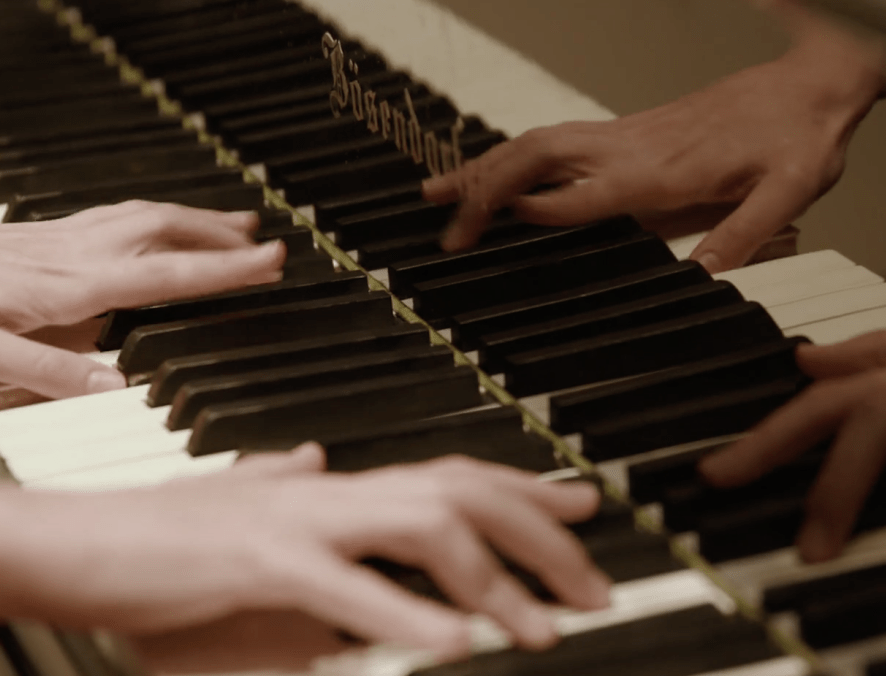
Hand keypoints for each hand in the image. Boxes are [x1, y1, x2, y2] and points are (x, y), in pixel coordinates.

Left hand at [0, 201, 284, 398]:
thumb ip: (53, 375)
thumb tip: (122, 389)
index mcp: (69, 288)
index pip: (167, 275)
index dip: (226, 269)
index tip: (272, 260)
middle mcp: (73, 254)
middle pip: (165, 230)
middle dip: (222, 234)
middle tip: (267, 243)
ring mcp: (59, 240)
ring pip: (144, 215)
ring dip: (197, 218)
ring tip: (236, 222)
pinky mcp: (44, 238)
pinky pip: (117, 215)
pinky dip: (157, 216)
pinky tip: (159, 224)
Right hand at [0, 447, 609, 658]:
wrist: (78, 542)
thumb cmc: (164, 535)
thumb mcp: (249, 506)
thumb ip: (294, 484)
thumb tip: (318, 458)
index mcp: (340, 487)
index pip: (454, 474)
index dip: (527, 488)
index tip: (587, 506)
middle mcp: (334, 490)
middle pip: (463, 492)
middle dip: (540, 538)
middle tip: (593, 586)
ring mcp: (300, 519)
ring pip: (423, 526)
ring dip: (490, 578)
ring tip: (539, 629)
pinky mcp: (258, 559)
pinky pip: (346, 582)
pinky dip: (403, 611)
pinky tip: (451, 639)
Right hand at [423, 23, 882, 272]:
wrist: (812, 85)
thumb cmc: (800, 137)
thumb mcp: (789, 190)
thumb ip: (745, 231)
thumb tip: (700, 277)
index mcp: (664, 169)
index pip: (581, 193)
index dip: (531, 212)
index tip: (481, 233)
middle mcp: (635, 148)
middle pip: (539, 158)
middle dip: (484, 190)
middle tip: (445, 228)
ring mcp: (629, 136)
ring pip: (539, 144)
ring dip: (487, 167)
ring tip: (438, 191)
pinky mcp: (633, 133)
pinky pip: (558, 142)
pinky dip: (514, 158)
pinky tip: (501, 174)